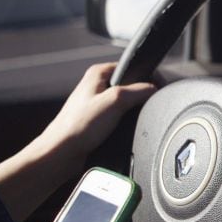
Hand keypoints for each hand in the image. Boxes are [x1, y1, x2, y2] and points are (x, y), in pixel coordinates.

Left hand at [0, 62, 155, 221]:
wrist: (62, 153)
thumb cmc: (80, 126)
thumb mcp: (115, 100)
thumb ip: (139, 91)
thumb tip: (154, 89)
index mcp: (98, 73)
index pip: (132, 67)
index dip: (148, 77)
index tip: (159, 88)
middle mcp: (96, 86)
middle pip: (131, 86)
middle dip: (141, 96)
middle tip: (147, 107)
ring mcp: (97, 104)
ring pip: (126, 103)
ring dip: (133, 112)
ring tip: (133, 121)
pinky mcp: (98, 121)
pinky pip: (120, 118)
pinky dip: (126, 123)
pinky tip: (126, 130)